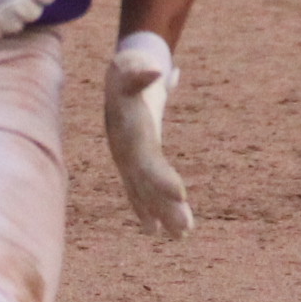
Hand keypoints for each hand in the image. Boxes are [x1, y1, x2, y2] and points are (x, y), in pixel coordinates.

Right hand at [102, 30, 191, 236]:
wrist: (113, 79)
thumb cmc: (127, 70)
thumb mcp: (131, 66)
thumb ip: (141, 72)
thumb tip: (158, 72)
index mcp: (130, 133)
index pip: (147, 161)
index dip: (162, 179)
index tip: (182, 195)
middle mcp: (125, 152)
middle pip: (147, 185)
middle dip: (166, 207)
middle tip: (186, 230)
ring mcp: (125, 160)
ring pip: (143, 192)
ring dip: (162, 215)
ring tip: (183, 235)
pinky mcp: (129, 164)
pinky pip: (137, 191)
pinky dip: (146, 211)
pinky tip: (156, 232)